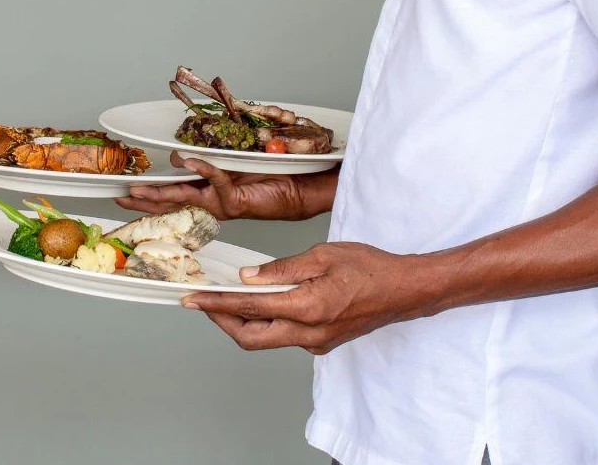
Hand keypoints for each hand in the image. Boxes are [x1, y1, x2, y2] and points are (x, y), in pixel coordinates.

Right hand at [114, 152, 323, 220]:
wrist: (301, 188)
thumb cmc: (273, 172)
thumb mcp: (234, 159)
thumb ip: (212, 155)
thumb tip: (183, 150)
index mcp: (207, 189)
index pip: (172, 192)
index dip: (148, 194)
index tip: (125, 192)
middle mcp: (211, 199)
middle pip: (171, 201)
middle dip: (145, 199)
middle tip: (122, 197)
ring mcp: (222, 203)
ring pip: (186, 196)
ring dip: (162, 192)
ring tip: (140, 190)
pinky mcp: (236, 201)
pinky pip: (215, 181)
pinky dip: (204, 169)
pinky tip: (192, 161)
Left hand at [182, 242, 438, 354]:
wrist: (404, 290)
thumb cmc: (370, 267)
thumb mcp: (323, 255)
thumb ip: (282, 269)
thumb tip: (248, 276)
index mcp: (308, 308)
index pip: (250, 309)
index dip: (216, 304)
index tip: (193, 299)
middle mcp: (309, 333)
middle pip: (250, 338)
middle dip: (222, 322)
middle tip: (203, 303)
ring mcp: (316, 342)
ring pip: (266, 340)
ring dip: (243, 323)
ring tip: (227, 301)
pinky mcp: (322, 343)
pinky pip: (285, 337)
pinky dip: (267, 322)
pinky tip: (262, 303)